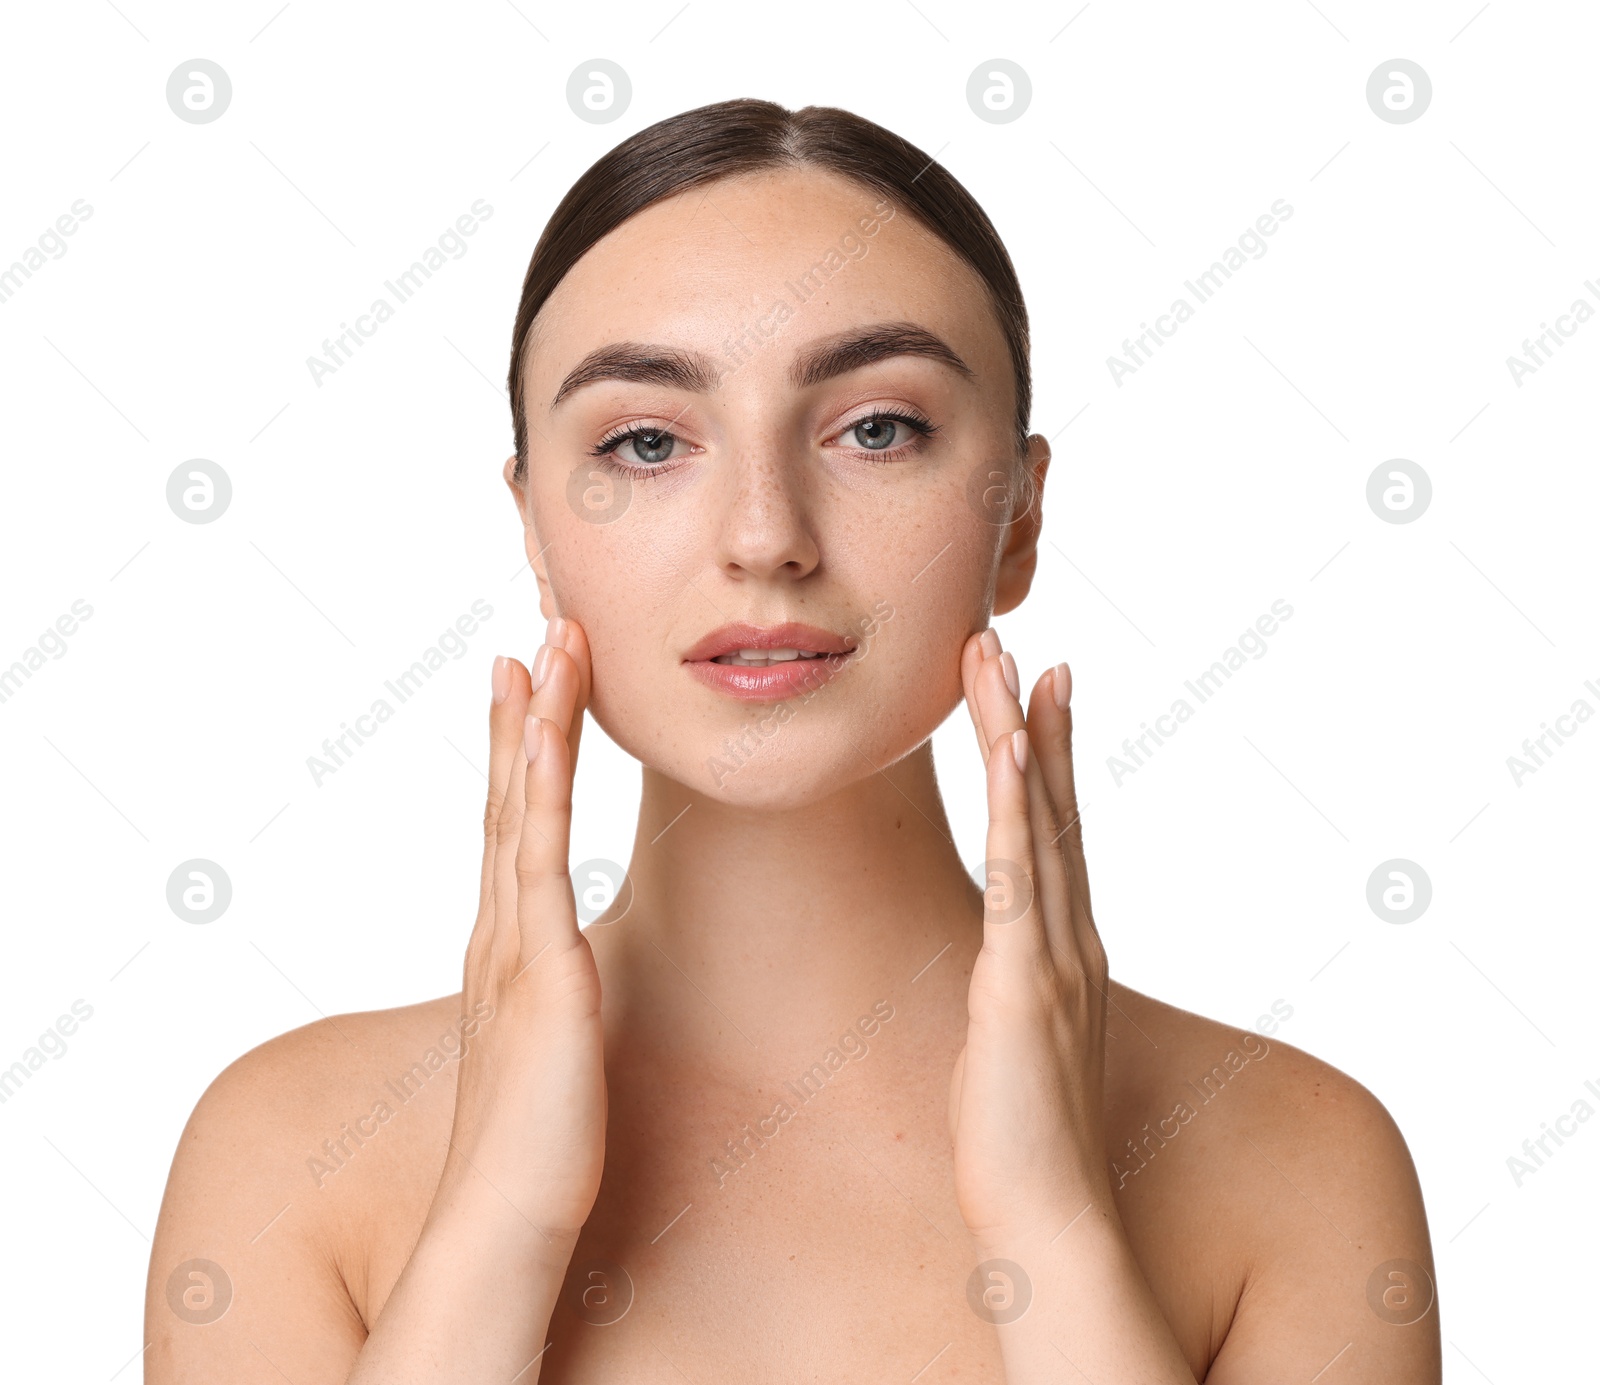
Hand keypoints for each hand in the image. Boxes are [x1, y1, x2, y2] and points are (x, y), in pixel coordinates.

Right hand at [430, 618, 606, 1260]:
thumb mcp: (553, 1048)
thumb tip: (574, 975)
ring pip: (523, 806)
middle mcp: (500, 930)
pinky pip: (541, 854)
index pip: (514, 825)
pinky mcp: (541, 967)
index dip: (521, 751)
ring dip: (537, 721)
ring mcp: (514, 942)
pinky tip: (551, 728)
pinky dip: (543, 783)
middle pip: (511, 796)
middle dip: (527, 711)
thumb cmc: (535, 1148)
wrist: (506, 1221)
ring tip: (548, 645)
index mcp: (506, 945)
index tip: (530, 683)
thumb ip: (555, 998)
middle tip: (537, 632)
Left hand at [948, 627, 1111, 1249]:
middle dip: (1031, 722)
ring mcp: (1049, 958)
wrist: (1049, 1218)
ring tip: (1003, 665)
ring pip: (1036, 826)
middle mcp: (1068, 940)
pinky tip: (1005, 757)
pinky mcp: (1019, 986)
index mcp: (1064, 950)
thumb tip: (1001, 965)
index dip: (1046, 757)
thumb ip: (1015, 988)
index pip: (1055, 832)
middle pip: (1050, 809)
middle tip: (1019, 645)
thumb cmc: (1022, 1138)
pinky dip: (1015, 813)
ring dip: (1018, 739)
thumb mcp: (1014, 1040)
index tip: (1036, 689)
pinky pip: (1016, 882)